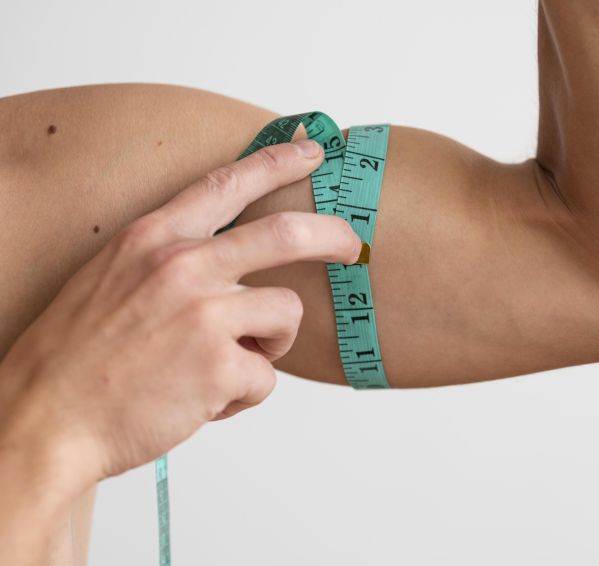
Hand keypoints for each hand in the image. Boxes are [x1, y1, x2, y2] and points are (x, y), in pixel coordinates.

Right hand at [0, 138, 361, 486]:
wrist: (44, 421)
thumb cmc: (78, 358)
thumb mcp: (113, 279)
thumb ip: (172, 263)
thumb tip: (234, 271)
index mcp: (153, 239)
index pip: (226, 184)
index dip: (276, 161)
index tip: (312, 147)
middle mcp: (182, 266)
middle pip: (286, 234)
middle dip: (333, 236)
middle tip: (353, 246)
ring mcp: (204, 314)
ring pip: (286, 314)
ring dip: (270, 345)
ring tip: (226, 367)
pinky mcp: (220, 367)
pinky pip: (267, 377)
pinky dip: (244, 396)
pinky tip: (204, 402)